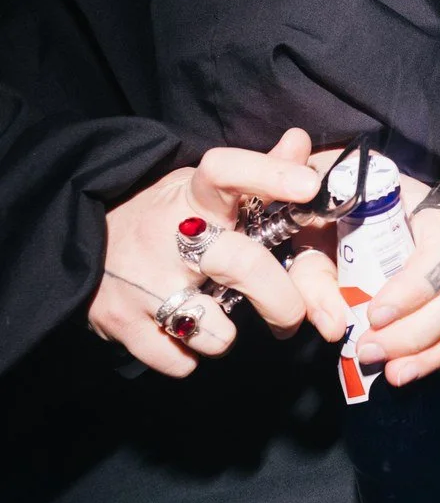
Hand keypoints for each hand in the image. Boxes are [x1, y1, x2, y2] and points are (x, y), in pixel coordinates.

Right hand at [87, 129, 323, 376]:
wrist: (67, 238)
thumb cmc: (159, 220)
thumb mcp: (199, 190)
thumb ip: (256, 173)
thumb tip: (300, 141)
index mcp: (191, 197)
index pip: (226, 171)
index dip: (269, 175)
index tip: (309, 186)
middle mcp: (167, 235)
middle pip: (241, 265)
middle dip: (281, 300)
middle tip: (290, 315)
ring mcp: (142, 282)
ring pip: (214, 331)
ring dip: (224, 335)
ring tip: (212, 316)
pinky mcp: (120, 323)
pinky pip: (180, 362)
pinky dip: (188, 356)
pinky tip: (180, 332)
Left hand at [289, 156, 439, 387]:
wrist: (338, 211)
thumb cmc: (330, 218)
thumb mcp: (311, 237)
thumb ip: (314, 277)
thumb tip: (334, 328)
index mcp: (422, 214)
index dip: (415, 288)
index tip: (374, 315)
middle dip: (418, 331)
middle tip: (371, 352)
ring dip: (437, 352)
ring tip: (397, 375)